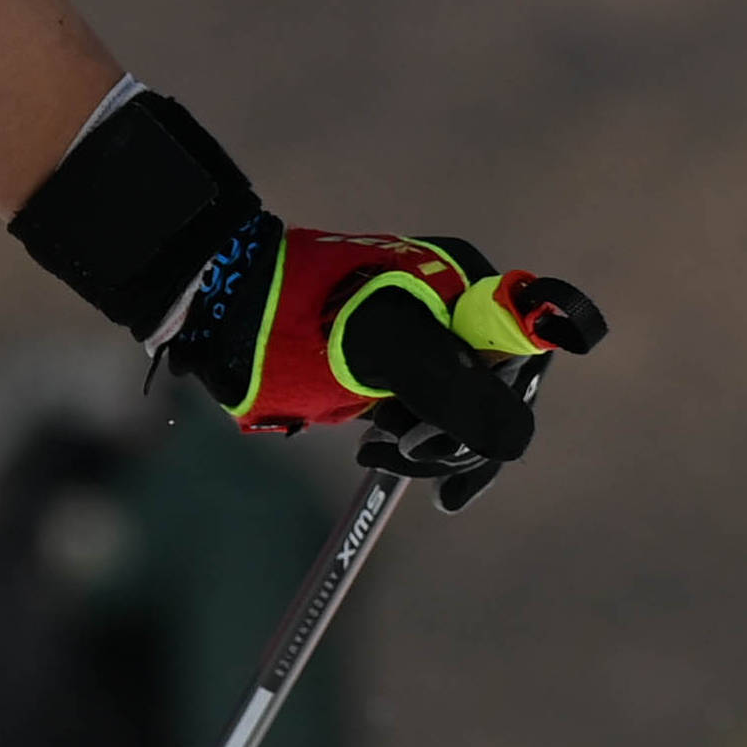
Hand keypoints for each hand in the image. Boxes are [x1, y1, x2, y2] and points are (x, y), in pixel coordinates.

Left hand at [170, 221, 603, 503]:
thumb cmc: (302, 318)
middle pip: (492, 389)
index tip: (480, 458)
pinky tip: (374, 452)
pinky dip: (404, 438)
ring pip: (454, 408)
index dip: (511, 409)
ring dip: (426, 444)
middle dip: (457, 437)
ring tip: (377, 454)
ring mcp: (418, 335)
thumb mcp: (386, 354)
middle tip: (405, 457)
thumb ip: (458, 394)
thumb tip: (517, 443)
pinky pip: (418, 409)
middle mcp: (453, 307)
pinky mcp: (383, 360)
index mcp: (466, 287)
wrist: (219, 303)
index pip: (526, 354)